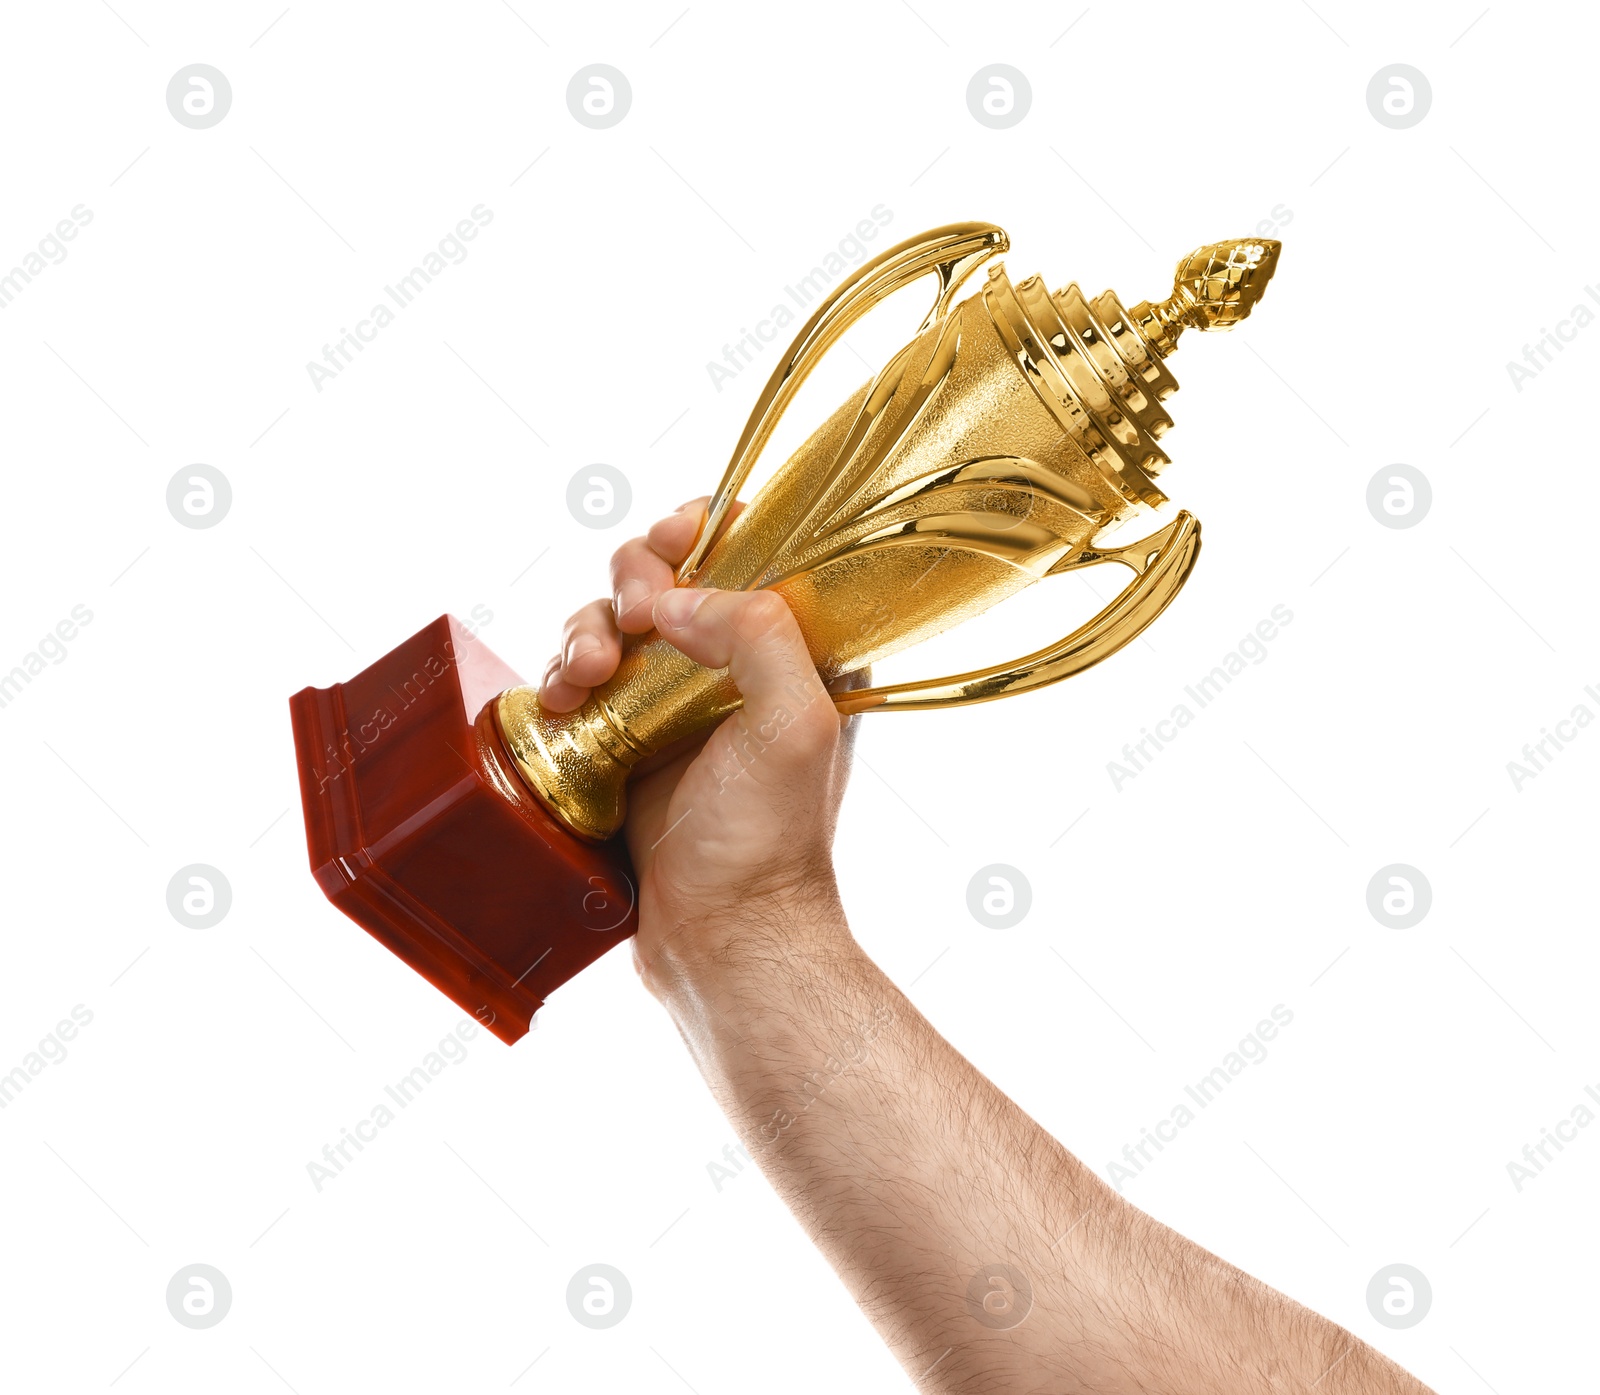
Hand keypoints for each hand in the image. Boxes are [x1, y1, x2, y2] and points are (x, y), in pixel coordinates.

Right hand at [538, 499, 859, 993]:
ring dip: (587, 628)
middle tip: (631, 618)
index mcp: (794, 652)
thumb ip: (757, 632)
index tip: (677, 538)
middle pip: (669, 571)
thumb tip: (677, 596)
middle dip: (634, 576)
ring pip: (613, 619)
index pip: (755, 548)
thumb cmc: (767, 842)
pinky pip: (580, 675)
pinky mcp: (623, 738)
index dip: (709, 527)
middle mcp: (734, 667)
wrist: (719, 935)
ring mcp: (672, 702)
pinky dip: (562, 671)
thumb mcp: (794, 723)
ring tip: (584, 675)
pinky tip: (560, 700)